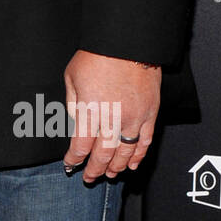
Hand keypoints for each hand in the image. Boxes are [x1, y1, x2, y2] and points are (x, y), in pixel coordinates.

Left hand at [62, 50, 160, 182]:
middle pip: (103, 155)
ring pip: (125, 152)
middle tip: (89, 177)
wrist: (127, 42)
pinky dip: (139, 156)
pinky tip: (132, 164)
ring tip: (110, 174)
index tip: (70, 164)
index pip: (81, 146)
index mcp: (90, 111)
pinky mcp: (150, 113)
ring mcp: (134, 118)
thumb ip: (74, 104)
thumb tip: (77, 123)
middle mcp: (113, 119)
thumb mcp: (72, 78)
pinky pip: (145, 142)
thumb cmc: (97, 56)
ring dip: (116, 166)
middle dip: (94, 169)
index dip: (74, 159)